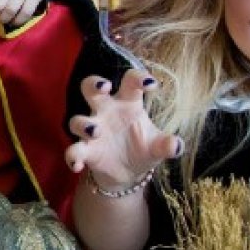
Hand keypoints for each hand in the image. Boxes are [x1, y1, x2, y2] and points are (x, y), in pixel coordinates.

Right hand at [63, 69, 182, 189]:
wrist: (129, 172)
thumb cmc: (144, 148)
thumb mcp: (158, 146)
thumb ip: (167, 144)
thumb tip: (176, 146)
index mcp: (128, 104)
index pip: (130, 82)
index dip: (138, 78)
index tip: (151, 84)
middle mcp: (106, 112)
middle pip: (91, 87)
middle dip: (94, 83)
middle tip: (105, 87)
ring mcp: (92, 130)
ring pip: (77, 120)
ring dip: (84, 124)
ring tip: (96, 131)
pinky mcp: (85, 151)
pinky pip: (73, 151)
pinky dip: (73, 157)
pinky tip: (79, 166)